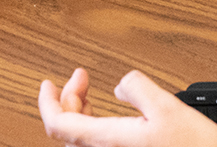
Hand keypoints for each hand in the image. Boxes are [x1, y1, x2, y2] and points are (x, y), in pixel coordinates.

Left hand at [38, 68, 216, 146]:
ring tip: (88, 92)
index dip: (48, 101)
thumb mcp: (168, 108)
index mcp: (109, 142)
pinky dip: (94, 124)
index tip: (49, 83)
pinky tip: (109, 114)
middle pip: (68, 130)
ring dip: (80, 111)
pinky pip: (97, 144)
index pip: (58, 125)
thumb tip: (119, 83)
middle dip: (69, 98)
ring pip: (82, 138)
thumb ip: (138, 88)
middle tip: (80, 76)